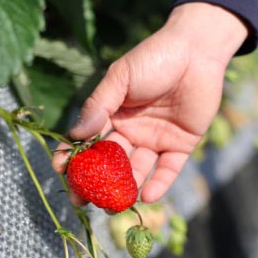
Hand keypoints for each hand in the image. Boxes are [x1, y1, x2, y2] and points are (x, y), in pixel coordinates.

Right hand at [52, 2, 247, 204]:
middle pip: (110, 163)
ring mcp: (155, 140)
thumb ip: (98, 106)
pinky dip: (158, 184)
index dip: (74, 157)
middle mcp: (131, 131)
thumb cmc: (154, 58)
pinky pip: (167, 170)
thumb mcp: (120, 78)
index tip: (60, 172)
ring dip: (125, 189)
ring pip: (136, 171)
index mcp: (112, 114)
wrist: (197, 51)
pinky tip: (146, 196)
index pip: (89, 141)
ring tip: (112, 206)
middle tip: (83, 201)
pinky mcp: (180, 145)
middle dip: (95, 183)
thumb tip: (75, 135)